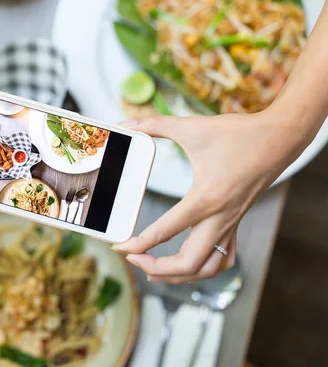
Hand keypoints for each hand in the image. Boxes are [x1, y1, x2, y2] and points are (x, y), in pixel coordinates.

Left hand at [112, 109, 310, 283]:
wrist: (281, 137)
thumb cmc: (240, 134)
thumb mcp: (193, 127)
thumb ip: (156, 125)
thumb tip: (128, 123)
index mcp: (205, 198)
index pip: (165, 231)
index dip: (137, 243)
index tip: (119, 246)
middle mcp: (219, 218)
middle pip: (189, 264)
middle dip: (157, 268)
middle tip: (134, 259)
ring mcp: (230, 223)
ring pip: (207, 268)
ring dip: (180, 276)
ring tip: (155, 270)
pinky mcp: (236, 222)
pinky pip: (223, 259)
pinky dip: (204, 269)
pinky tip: (189, 264)